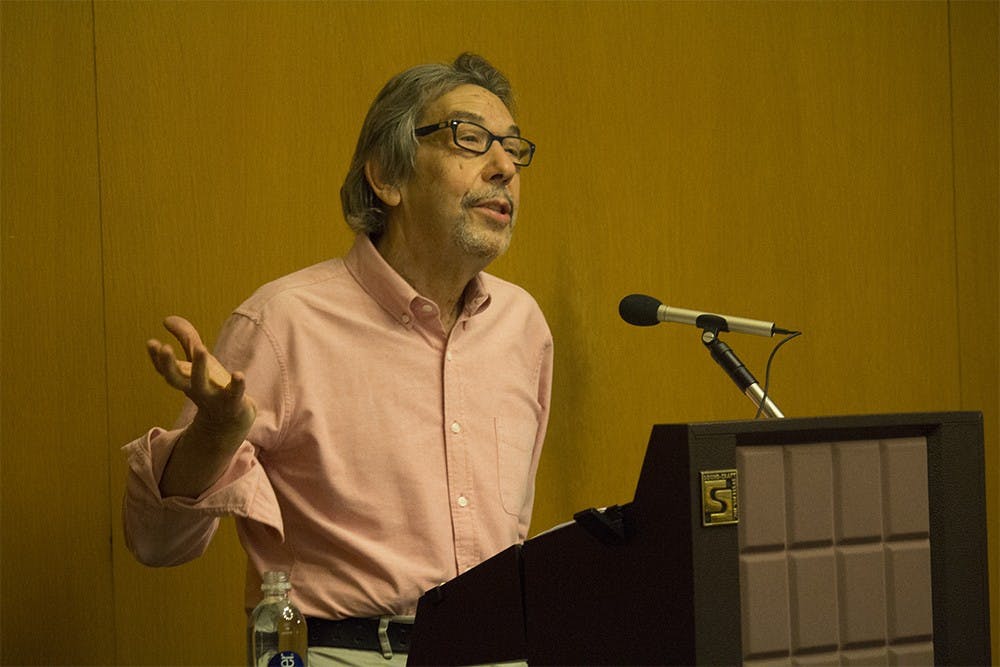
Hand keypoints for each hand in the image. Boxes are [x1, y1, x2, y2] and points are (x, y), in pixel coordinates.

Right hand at [146, 316, 255, 441]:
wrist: (230, 419)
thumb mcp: (198, 361)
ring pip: (202, 383)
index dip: (157, 358)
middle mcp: (194, 389)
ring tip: (201, 348)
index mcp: (185, 379)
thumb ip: (186, 338)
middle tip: (164, 347)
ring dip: (199, 367)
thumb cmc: (212, 384)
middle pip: (176, 379)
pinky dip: (237, 385)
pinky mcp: (233, 402)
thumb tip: (166, 319)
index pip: (166, 370)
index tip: (151, 343)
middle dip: (169, 364)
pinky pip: (234, 394)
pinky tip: (238, 374)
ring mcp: (212, 396)